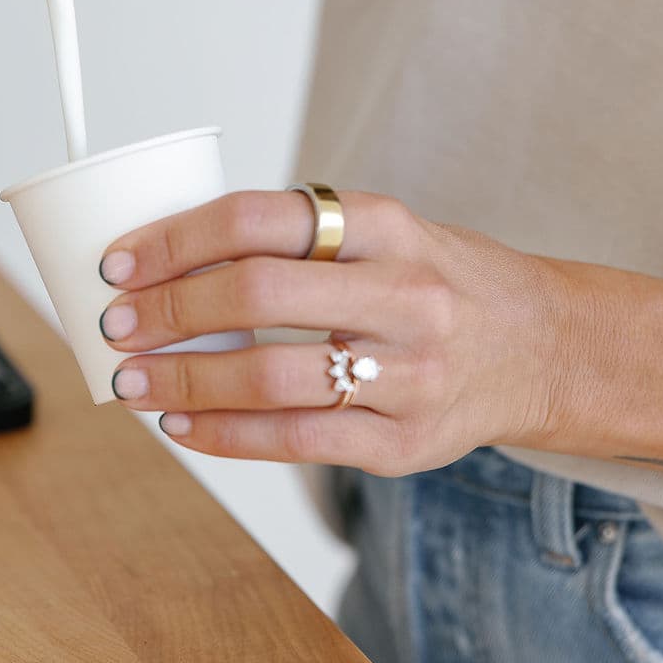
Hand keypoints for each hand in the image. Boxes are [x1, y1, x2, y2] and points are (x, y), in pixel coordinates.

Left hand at [97, 191, 576, 475]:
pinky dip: (224, 436)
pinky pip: (296, 442)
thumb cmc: (439, 283)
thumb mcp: (386, 234)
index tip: (121, 262)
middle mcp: (405, 294)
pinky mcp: (405, 443)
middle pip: (258, 295)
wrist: (545, 348)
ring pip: (270, 378)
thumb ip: (300, 243)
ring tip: (133, 383)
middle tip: (117, 325)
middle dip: (168, 311)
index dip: (176, 240)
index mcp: (389, 226)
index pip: (261, 219)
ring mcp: (409, 373)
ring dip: (183, 383)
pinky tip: (182, 427)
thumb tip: (167, 266)